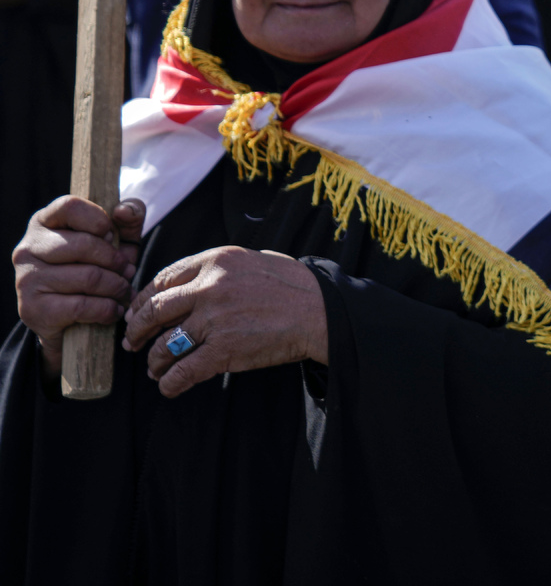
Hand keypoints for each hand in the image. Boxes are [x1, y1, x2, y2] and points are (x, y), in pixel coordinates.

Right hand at [13, 196, 143, 375]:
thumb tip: (124, 210)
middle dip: (116, 261)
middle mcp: (27, 248)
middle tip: (128, 272)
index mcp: (44, 222)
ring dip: (116, 287)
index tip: (111, 236)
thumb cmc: (97, 269)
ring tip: (123, 291)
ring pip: (88, 277)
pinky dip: (107, 310)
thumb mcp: (117, 241)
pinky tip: (114, 310)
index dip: (98, 219)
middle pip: (84, 245)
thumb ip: (128, 219)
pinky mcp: (31, 308)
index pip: (70, 206)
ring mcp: (25, 279)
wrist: (71, 323)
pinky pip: (81, 306)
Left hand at [122, 246, 326, 397]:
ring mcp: (215, 319)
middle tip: (133, 342)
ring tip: (156, 368)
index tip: (137, 313)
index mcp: (215, 260)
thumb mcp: (253, 260)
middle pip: (154, 311)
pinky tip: (170, 386)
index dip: (143, 300)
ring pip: (164, 344)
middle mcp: (209, 287)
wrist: (321, 311)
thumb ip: (219, 268)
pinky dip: (171, 383)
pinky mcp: (224, 350)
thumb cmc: (293, 285)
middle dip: (138, 330)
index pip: (162, 279)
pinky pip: (183, 371)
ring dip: (155, 361)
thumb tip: (189, 283)